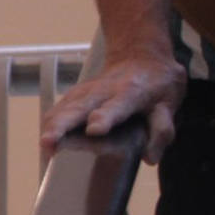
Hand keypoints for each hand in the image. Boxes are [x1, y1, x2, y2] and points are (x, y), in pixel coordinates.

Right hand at [39, 52, 186, 164]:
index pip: (117, 105)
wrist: (141, 56)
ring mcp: (87, 91)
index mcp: (131, 92)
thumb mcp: (170, 102)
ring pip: (64, 107)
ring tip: (44, 147)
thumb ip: (162, 129)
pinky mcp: (76, 95)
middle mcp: (105, 90)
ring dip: (52, 126)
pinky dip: (50, 124)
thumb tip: (150, 158)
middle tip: (49, 141)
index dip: (104, 117)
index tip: (94, 129)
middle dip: (63, 124)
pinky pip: (59, 109)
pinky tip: (45, 142)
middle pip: (80, 107)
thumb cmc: (158, 82)